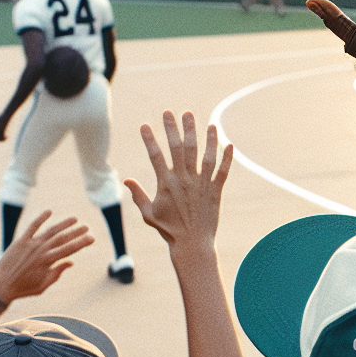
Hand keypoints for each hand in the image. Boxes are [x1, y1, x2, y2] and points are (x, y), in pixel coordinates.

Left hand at [0, 210, 93, 302]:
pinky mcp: (20, 241)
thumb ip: (58, 273)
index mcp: (48, 262)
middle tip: (87, 227)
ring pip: (50, 231)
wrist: (0, 286)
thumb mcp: (44, 285)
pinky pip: (32, 227)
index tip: (91, 238)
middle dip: (76, 232)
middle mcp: (40, 251)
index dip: (81, 243)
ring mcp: (30, 244)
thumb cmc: (24, 288)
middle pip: (62, 238)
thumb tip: (71, 262)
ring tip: (75, 219)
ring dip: (63, 224)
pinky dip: (40, 218)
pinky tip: (49, 211)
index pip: (69, 250)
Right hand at [125, 111, 232, 256]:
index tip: (145, 125)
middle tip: (172, 112)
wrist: (192, 244)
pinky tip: (229, 143)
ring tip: (201, 120)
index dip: (150, 139)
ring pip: (203, 155)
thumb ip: (138, 195)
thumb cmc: (169, 230)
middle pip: (180, 148)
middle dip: (175, 128)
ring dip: (203, 136)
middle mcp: (184, 180)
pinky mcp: (215, 191)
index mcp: (166, 184)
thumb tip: (126, 180)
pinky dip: (227, 158)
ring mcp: (201, 184)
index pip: (156, 156)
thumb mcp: (149, 214)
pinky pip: (222, 171)